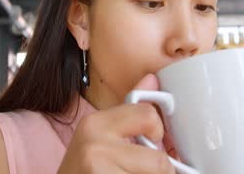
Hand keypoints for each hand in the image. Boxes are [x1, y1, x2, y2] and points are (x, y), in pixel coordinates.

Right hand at [58, 74, 174, 173]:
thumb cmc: (83, 168)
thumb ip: (129, 110)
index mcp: (95, 122)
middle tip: (147, 170)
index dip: (158, 134)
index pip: (148, 116)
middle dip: (161, 170)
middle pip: (158, 160)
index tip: (155, 145)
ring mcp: (99, 169)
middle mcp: (95, 144)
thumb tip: (152, 79)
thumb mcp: (100, 135)